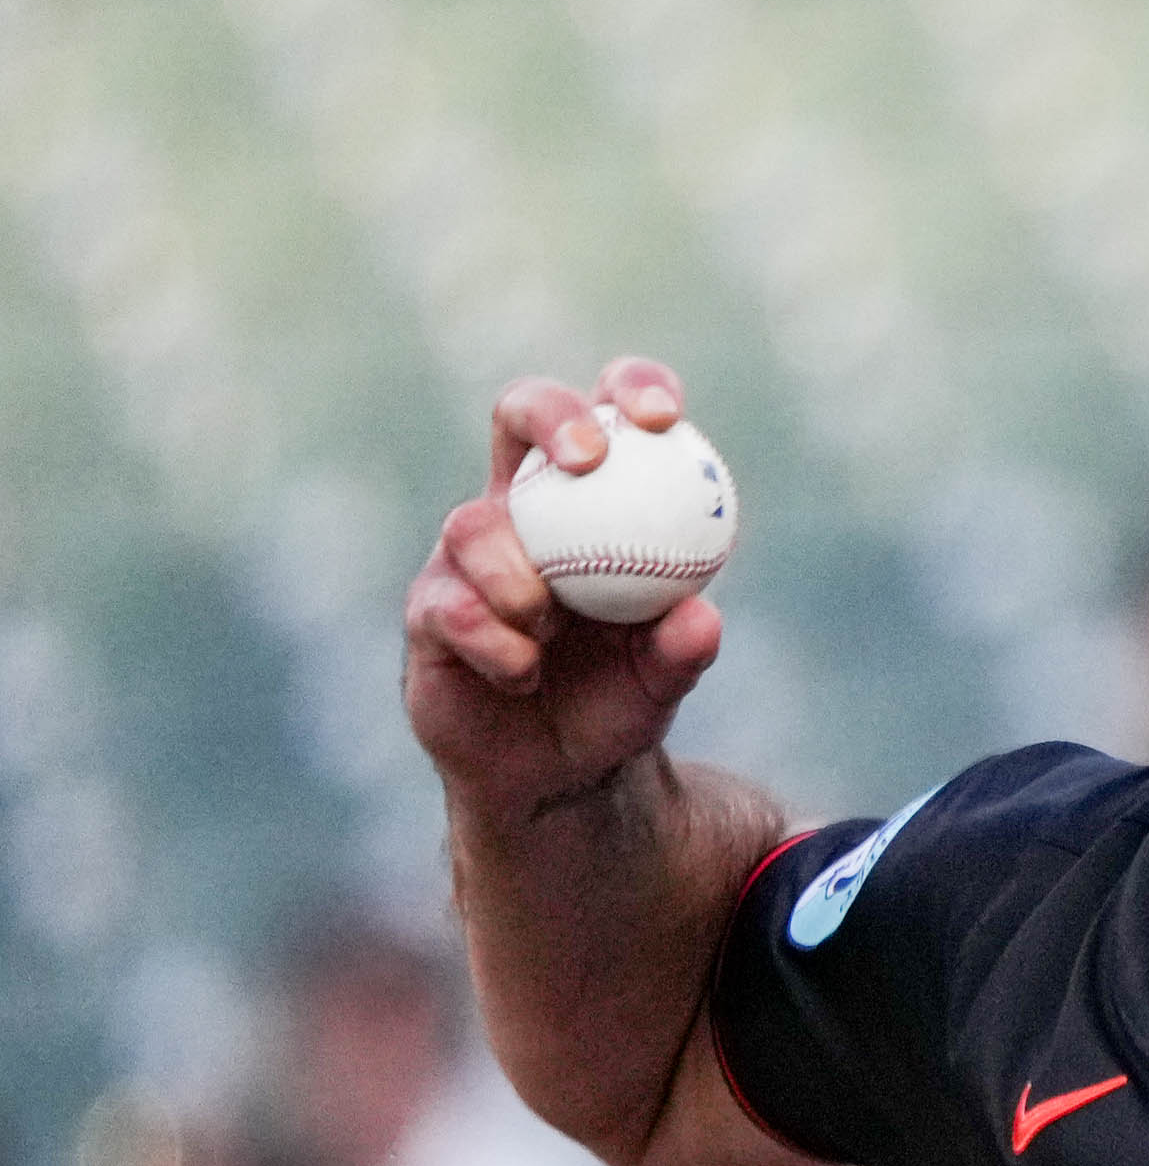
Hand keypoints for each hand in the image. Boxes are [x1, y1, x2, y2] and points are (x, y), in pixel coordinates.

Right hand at [402, 358, 720, 813]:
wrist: (560, 774)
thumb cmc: (617, 701)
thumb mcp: (663, 679)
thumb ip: (683, 648)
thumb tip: (701, 618)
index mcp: (595, 502)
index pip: (609, 416)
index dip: (630, 390)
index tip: (661, 416)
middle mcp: (526, 510)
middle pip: (519, 414)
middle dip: (551, 416)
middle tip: (589, 461)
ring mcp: (468, 556)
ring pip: (474, 524)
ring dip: (518, 574)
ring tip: (549, 625)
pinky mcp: (430, 610)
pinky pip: (450, 605)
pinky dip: (494, 639)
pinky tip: (524, 671)